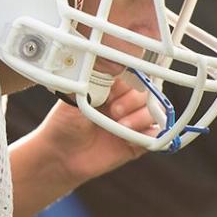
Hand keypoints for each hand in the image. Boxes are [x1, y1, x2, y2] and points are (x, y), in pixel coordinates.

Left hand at [32, 75, 157, 185]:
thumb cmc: (63, 123)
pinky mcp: (137, 142)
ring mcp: (132, 121)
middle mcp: (124, 101)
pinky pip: (156, 134)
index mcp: (111, 86)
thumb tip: (105, 62)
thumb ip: (92, 80)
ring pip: (155, 111)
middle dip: (134, 100)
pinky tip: (129, 139)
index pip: (133, 74)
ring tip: (121, 126)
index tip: (117, 88)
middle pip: (147, 91)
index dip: (130, 79)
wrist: (60, 155)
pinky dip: (149, 135)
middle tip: (114, 110)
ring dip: (141, 117)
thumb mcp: (74, 97)